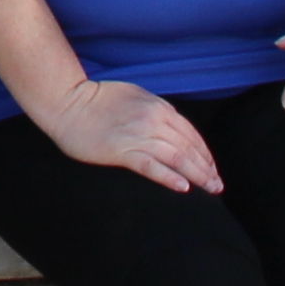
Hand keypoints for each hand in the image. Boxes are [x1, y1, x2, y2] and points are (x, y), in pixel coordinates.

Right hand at [35, 75, 220, 195]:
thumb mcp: (135, 96)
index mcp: (158, 106)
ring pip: (176, 157)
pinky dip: (169, 177)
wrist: (67, 103)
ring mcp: (137, 136)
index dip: (205, 152)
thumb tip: (173, 128)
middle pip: (188, 147)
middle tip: (217, 185)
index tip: (212, 168)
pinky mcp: (121, 151)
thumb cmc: (97, 99)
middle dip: (206, 168)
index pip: (190, 133)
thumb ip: (156, 111)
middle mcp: (152, 120)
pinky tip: (182, 187)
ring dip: (196, 175)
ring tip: (209, 189)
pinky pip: (151, 166)